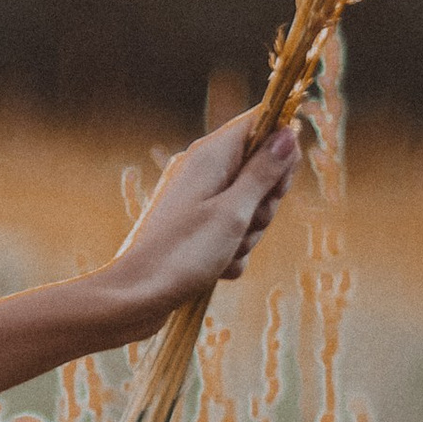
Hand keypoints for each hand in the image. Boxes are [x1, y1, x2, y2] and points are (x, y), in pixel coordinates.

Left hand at [89, 111, 299, 333]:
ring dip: (248, 234)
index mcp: (209, 155)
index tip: (279, 183)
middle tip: (248, 222)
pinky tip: (216, 268)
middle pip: (259, 170)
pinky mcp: (195, 228)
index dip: (280, 149)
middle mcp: (202, 171)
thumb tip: (287, 132)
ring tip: (226, 251)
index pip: (257, 124)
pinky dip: (231, 252)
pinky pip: (231, 233)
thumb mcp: (234, 212)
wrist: (135, 297)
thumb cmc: (183, 252)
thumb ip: (263, 172)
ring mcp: (198, 201)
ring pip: (249, 207)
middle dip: (264, 203)